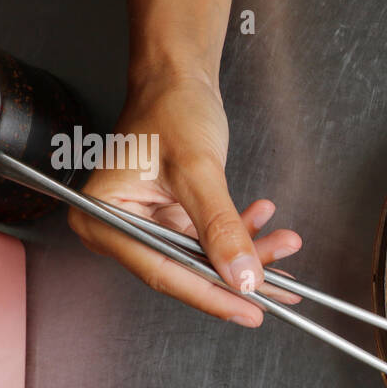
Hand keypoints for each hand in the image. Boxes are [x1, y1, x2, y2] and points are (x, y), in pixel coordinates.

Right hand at [70, 69, 301, 326]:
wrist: (178, 77)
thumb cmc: (170, 108)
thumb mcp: (198, 169)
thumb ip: (221, 227)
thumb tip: (243, 278)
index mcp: (101, 217)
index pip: (163, 272)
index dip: (211, 295)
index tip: (250, 311)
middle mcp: (117, 227)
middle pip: (185, 270)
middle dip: (237, 275)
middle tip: (280, 287)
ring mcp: (146, 225)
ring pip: (204, 257)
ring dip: (248, 252)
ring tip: (286, 242)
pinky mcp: (170, 219)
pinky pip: (210, 240)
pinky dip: (241, 235)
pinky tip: (265, 221)